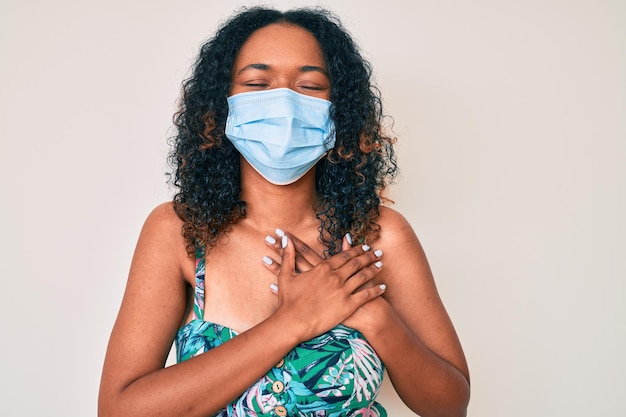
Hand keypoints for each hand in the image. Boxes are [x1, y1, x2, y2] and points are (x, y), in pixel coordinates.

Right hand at [263, 230, 385, 336]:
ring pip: (363, 276)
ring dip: (373, 269)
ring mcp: (343, 291)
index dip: (355, 250)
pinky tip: (383, 287)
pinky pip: (366, 295)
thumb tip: (285, 239)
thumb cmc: (287, 300)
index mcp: (322, 268)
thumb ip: (288, 255)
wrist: (292, 322)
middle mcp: (335, 277)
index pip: (344, 255)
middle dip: (368, 256)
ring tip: (381, 265)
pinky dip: (376, 290)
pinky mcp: (348, 305)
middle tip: (376, 252)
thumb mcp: (285, 275)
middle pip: (356, 263)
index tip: (363, 247)